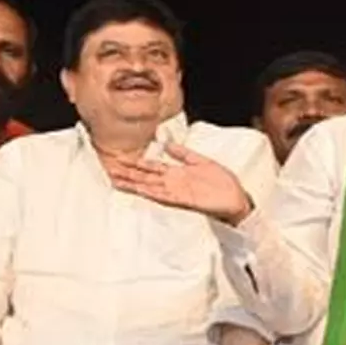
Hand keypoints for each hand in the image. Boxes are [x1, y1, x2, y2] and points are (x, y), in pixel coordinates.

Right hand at [105, 143, 251, 225]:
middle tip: (109, 170)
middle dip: (128, 174)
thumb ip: (183, 154)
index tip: (120, 160)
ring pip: (151, 187)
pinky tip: (142, 190)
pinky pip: (166, 195)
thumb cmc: (221, 183)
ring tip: (117, 181)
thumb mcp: (201, 161)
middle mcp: (174, 183)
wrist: (236, 198)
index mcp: (177, 173)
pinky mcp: (185, 199)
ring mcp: (178, 192)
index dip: (135, 163)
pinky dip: (154, 192)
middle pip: (146, 177)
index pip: (151, 167)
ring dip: (135, 184)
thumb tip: (167, 145)